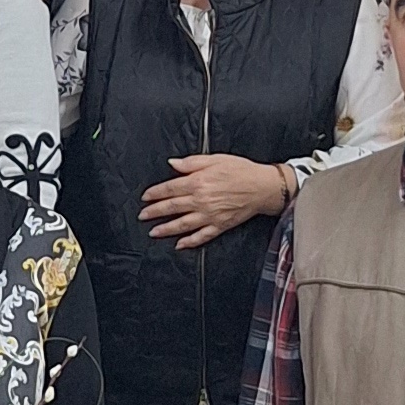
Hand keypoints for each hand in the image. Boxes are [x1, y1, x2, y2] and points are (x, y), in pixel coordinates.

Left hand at [140, 153, 291, 250]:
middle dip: (154, 212)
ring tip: (153, 232)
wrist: (263, 186)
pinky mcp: (220, 225)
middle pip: (172, 207)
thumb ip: (191, 163)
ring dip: (166, 229)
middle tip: (142, 216)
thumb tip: (172, 164)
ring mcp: (210, 215)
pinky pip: (202, 236)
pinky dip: (190, 242)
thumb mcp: (214, 159)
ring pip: (182, 224)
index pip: (170, 188)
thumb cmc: (241, 170)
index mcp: (198, 182)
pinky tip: (179, 245)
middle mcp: (201, 200)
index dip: (155, 193)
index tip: (145, 197)